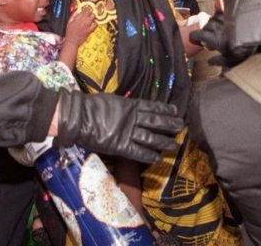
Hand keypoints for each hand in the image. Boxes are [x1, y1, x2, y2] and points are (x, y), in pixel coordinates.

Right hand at [55, 90, 182, 163]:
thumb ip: (124, 107)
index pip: (152, 107)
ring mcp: (128, 132)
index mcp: (130, 105)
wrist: (78, 117)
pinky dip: (149, 155)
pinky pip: (138, 152)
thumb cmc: (92, 106)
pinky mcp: (121, 146)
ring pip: (150, 137)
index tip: (175, 110)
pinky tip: (158, 159)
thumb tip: (133, 108)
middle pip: (156, 121)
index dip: (164, 109)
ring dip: (163, 141)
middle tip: (181, 126)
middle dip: (169, 124)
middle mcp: (133, 118)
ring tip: (174, 144)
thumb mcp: (112, 101)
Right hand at [64, 8, 95, 46]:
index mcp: (77, 18)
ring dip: (92, 16)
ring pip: (93, 17)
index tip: (86, 9)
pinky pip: (95, 24)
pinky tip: (93, 23)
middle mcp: (83, 21)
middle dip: (89, 12)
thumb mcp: (69, 22)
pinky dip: (95, 23)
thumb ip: (73, 15)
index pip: (84, 10)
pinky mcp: (89, 30)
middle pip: (89, 12)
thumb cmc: (69, 32)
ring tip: (91, 17)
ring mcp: (87, 25)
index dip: (86, 9)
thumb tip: (77, 11)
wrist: (72, 40)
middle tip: (89, 13)